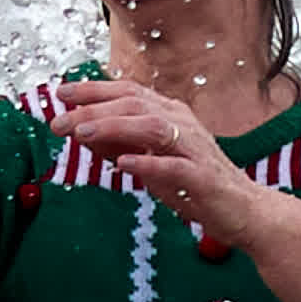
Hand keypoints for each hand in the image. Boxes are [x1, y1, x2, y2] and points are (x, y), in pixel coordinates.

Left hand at [45, 78, 261, 250]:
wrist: (241, 211)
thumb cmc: (192, 186)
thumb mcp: (147, 161)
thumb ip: (119, 145)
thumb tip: (82, 130)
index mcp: (169, 115)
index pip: (127, 93)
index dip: (94, 90)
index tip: (61, 94)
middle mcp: (182, 123)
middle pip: (134, 105)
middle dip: (93, 110)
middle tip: (59, 122)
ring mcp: (194, 148)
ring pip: (152, 127)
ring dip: (115, 128)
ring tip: (82, 134)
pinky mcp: (202, 177)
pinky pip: (174, 166)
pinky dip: (148, 163)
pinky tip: (123, 164)